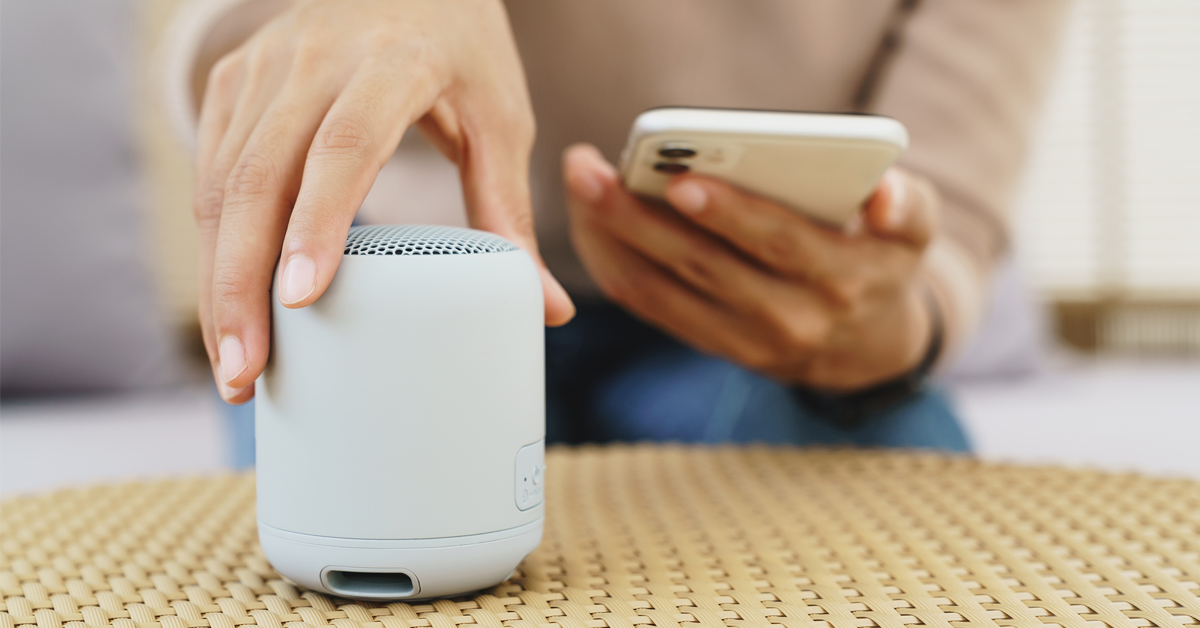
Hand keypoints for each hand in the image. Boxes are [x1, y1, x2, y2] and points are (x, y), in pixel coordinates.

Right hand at [193, 0, 573, 402]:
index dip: (320, 221)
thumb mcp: (499, 118)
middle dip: (242, 282)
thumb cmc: (460, 48)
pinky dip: (213, 244)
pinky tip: (226, 304)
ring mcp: (265, 68)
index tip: (301, 298)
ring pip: (221, 181)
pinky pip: (210, 169)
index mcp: (395, 61)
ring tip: (234, 364)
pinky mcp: (234, 82)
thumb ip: (510, 211)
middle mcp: (316, 59)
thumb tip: (551, 311)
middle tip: (245, 373)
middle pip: (260, 175)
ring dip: (218, 278)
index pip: (347, 144)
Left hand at [563, 144, 937, 391]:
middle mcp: (791, 319)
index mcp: (842, 281)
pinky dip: (616, 266)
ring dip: (613, 241)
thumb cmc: (879, 260)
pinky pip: (653, 309)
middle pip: (704, 267)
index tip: (680, 182)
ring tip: (580, 189)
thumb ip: (909, 205)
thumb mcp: (913, 230)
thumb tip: (884, 196)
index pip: (779, 243)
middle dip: (640, 218)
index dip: (730, 214)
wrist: (866, 347)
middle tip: (591, 172)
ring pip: (665, 292)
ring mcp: (745, 341)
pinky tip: (589, 225)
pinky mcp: (712, 345)